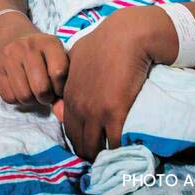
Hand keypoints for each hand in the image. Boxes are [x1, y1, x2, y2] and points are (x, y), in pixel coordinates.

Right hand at [0, 32, 67, 105]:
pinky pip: (9, 97)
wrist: (16, 39)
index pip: (58, 73)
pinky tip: (20, 89)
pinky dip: (17, 100)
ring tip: (33, 91)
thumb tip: (62, 112)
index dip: (61, 89)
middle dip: (46, 98)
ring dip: (31, 100)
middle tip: (45, 94)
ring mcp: (9, 56)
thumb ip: (65, 84)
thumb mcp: (59, 60)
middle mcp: (28, 46)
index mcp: (49, 42)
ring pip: (24, 95)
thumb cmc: (44, 56)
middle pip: (41, 88)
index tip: (59, 89)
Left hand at [62, 9, 154, 160]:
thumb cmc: (103, 42)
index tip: (90, 142)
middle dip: (89, 151)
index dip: (79, 139)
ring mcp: (95, 111)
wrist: (125, 36)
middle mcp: (78, 106)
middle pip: (79, 142)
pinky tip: (125, 149)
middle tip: (101, 155)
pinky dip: (119, 149)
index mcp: (68, 94)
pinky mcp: (115, 113)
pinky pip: (114, 143)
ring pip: (94, 147)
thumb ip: (68, 76)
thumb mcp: (76, 57)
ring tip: (113, 157)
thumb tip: (68, 92)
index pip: (68, 128)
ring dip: (102, 155)